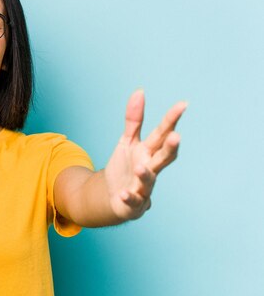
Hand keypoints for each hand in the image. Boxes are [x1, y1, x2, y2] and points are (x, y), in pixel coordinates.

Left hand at [104, 90, 186, 219]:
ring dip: (145, 174)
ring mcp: (143, 187)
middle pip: (163, 157)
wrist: (113, 196)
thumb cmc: (126, 167)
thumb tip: (139, 91)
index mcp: (150, 151)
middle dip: (170, 148)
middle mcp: (151, 168)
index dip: (172, 120)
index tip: (183, 104)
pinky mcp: (133, 204)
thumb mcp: (128, 141)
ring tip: (140, 167)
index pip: (163, 133)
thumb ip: (134, 119)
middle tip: (176, 136)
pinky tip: (124, 193)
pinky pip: (133, 201)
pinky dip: (129, 198)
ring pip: (148, 180)